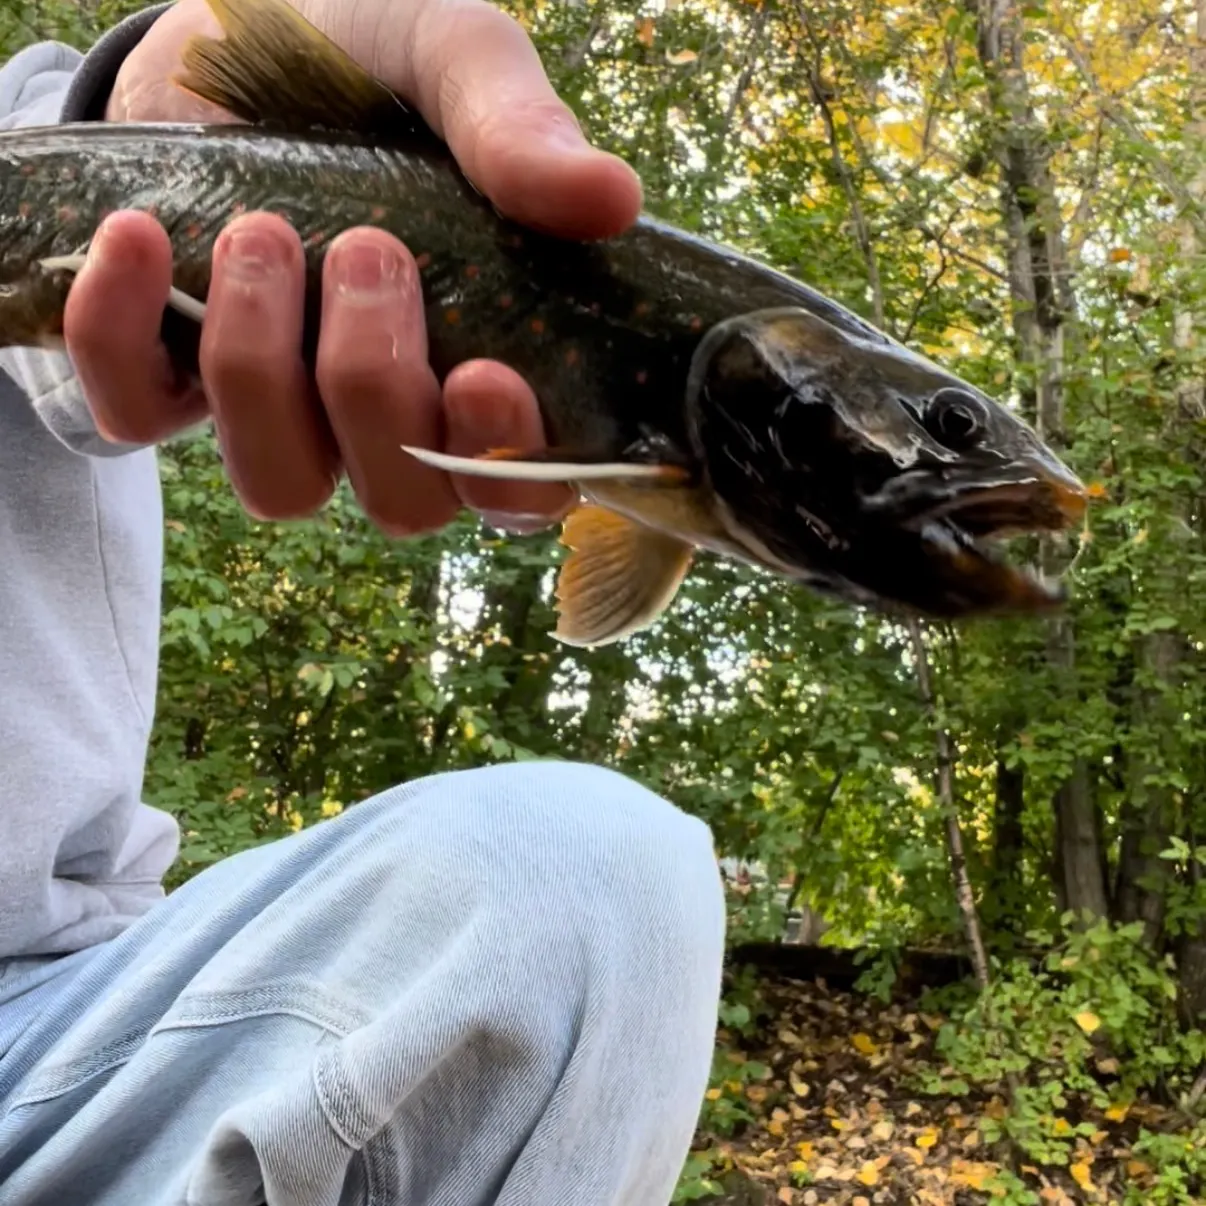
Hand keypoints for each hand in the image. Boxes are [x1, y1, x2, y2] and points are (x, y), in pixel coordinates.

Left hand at [65, 0, 642, 534]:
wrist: (231, 36)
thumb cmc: (372, 67)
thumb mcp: (452, 61)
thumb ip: (519, 130)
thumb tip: (611, 198)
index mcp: (486, 367)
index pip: (520, 486)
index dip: (507, 465)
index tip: (485, 373)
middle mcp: (391, 417)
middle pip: (402, 500)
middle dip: (374, 389)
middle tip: (368, 247)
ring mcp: (284, 413)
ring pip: (281, 486)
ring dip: (263, 371)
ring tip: (263, 237)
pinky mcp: (174, 381)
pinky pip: (138, 416)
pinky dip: (121, 335)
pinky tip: (140, 238)